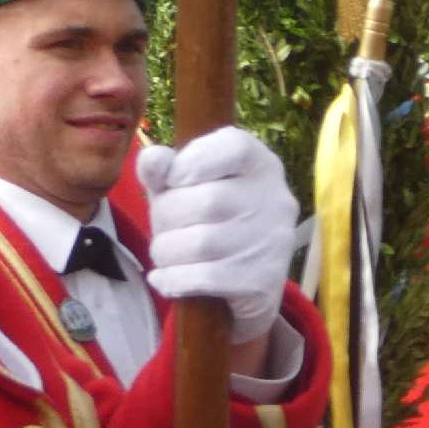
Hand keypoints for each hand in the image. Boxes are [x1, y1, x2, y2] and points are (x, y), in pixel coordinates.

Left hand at [137, 129, 295, 342]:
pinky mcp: (264, 280)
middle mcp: (275, 199)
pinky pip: (203, 278)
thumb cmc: (210, 219)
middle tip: (162, 228)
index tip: (173, 180)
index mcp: (260, 165)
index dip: (192, 161)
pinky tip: (166, 279)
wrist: (247, 280)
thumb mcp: (186, 185)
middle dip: (166, 217)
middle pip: (206, 201)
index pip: (235, 147)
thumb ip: (165, 168)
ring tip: (164, 254)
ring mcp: (272, 242)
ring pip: (200, 244)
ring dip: (166, 251)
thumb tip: (153, 160)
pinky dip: (173, 279)